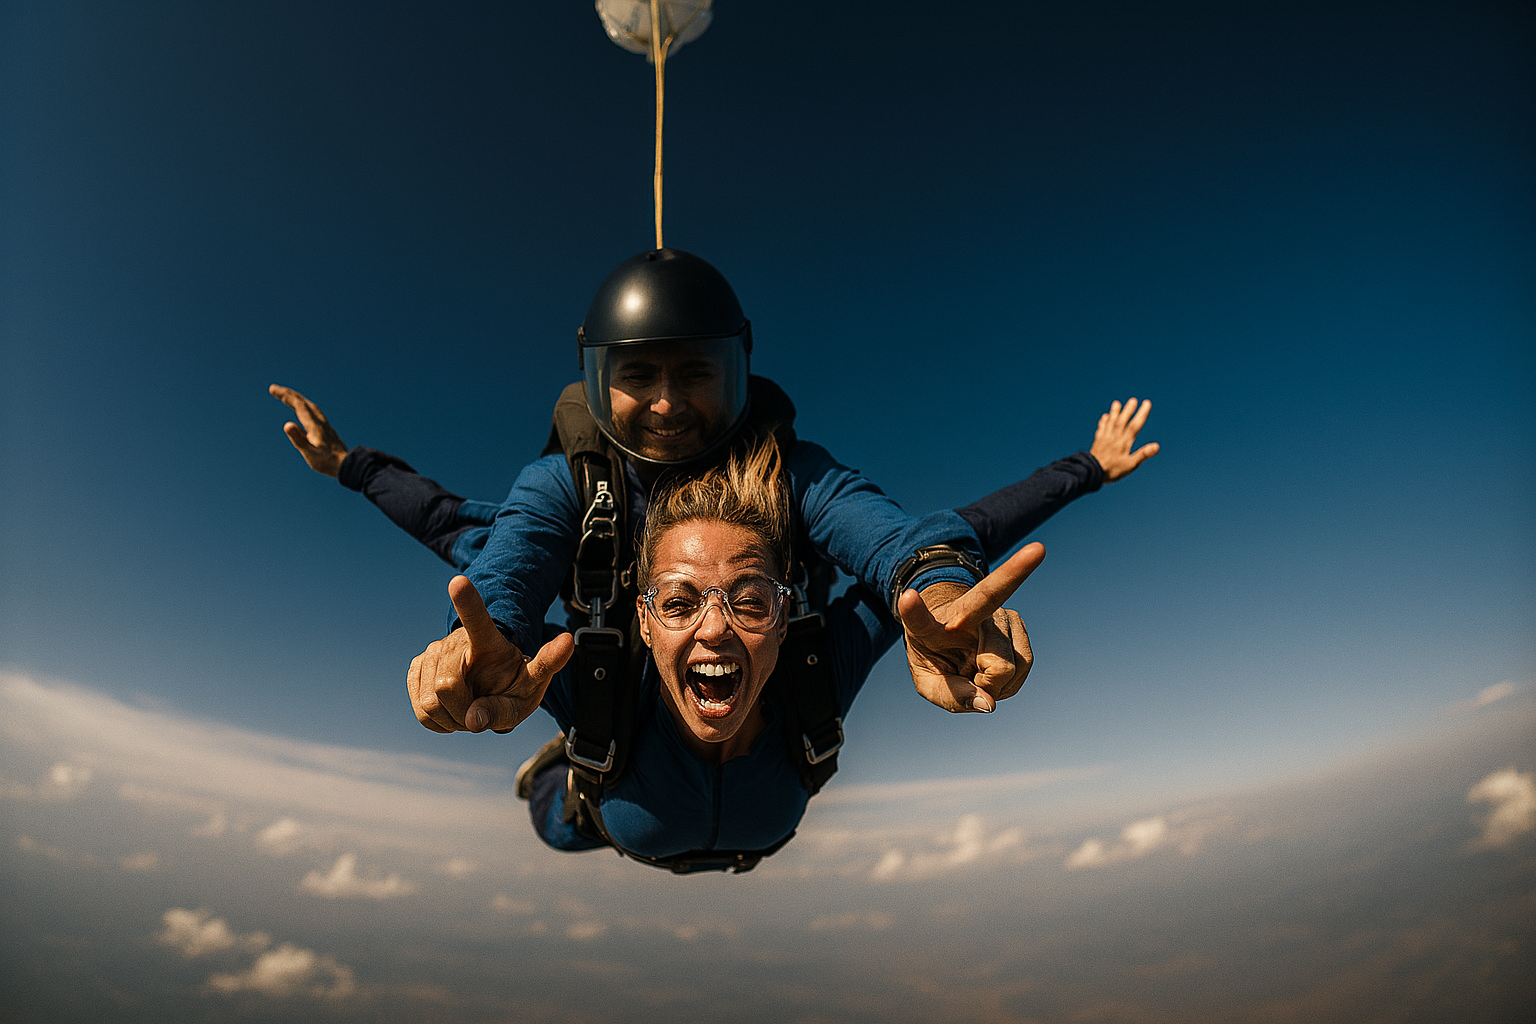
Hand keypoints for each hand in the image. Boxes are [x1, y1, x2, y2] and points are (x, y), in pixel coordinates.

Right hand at [270, 383, 349, 476]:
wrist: (347, 464)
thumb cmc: (327, 462)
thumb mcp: (310, 453)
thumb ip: (298, 439)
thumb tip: (287, 424)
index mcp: (314, 425)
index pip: (299, 406)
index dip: (286, 397)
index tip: (273, 390)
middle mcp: (320, 421)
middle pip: (303, 402)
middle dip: (288, 394)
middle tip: (273, 388)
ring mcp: (324, 424)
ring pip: (309, 405)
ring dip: (296, 398)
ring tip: (285, 395)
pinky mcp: (326, 428)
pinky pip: (313, 411)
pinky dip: (303, 405)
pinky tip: (301, 408)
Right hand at [406, 576, 574, 733]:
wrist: (496, 684)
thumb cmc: (515, 687)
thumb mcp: (524, 700)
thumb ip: (504, 710)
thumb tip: (474, 720)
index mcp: (490, 640)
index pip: (478, 619)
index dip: (467, 602)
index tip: (458, 582)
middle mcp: (457, 640)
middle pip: (446, 686)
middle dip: (463, 712)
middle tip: (482, 711)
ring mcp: (433, 652)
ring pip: (430, 703)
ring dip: (452, 719)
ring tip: (470, 708)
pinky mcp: (417, 667)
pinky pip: (421, 711)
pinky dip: (438, 721)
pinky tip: (453, 711)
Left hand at [897, 542, 1044, 713]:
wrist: (949, 633)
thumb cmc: (936, 658)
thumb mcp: (929, 683)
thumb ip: (953, 697)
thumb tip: (989, 703)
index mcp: (928, 627)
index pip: (919, 619)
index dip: (913, 610)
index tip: (908, 597)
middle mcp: (965, 611)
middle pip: (998, 665)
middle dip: (990, 685)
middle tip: (970, 677)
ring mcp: (993, 611)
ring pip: (1018, 663)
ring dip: (1002, 681)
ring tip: (979, 670)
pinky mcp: (1014, 617)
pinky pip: (1026, 660)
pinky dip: (1012, 677)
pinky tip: (993, 669)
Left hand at [1089, 397, 1158, 482]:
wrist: (1091, 472)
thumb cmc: (1112, 471)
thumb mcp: (1130, 465)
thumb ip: (1143, 455)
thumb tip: (1156, 446)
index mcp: (1123, 443)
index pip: (1135, 426)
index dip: (1141, 414)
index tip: (1146, 403)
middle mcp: (1114, 438)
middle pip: (1122, 422)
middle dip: (1128, 410)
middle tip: (1133, 400)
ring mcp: (1105, 439)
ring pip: (1110, 423)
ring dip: (1114, 413)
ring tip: (1116, 403)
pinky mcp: (1097, 443)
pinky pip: (1101, 430)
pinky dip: (1103, 423)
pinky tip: (1105, 417)